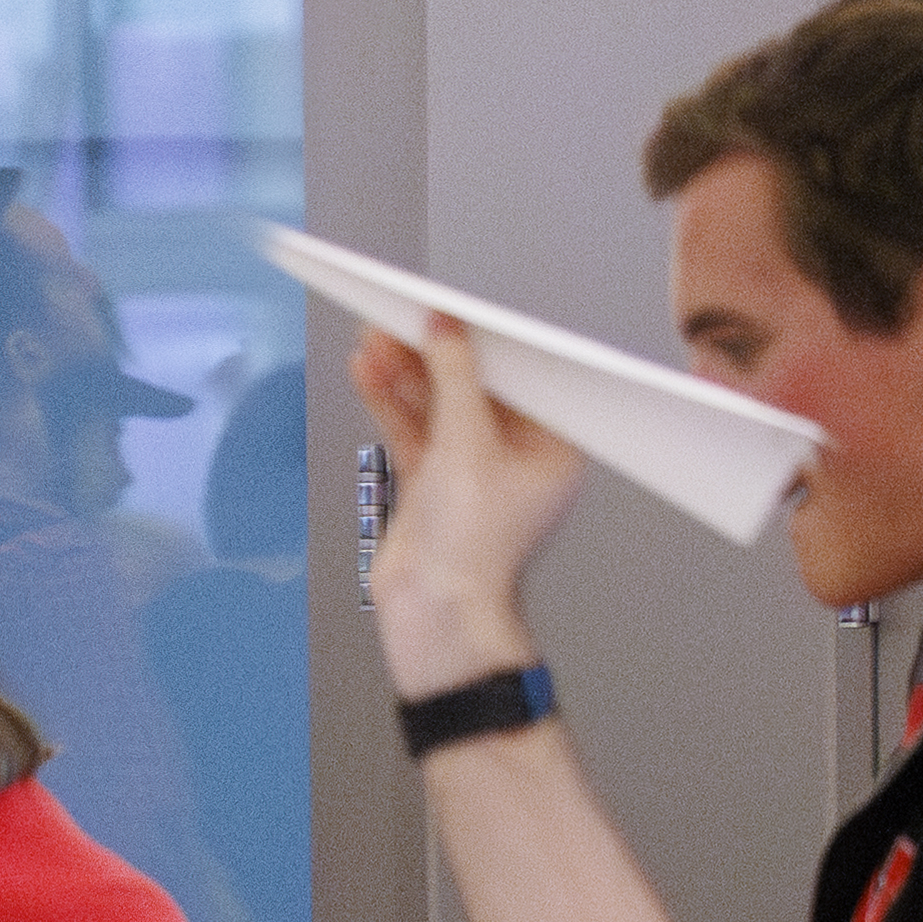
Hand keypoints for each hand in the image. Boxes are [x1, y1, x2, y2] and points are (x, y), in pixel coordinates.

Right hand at [354, 312, 597, 695]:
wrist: (434, 612)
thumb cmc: (471, 547)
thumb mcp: (467, 445)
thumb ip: (453, 379)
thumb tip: (443, 329)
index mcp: (552, 445)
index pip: (523, 375)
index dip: (488, 339)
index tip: (456, 309)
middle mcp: (516, 454)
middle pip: (474, 386)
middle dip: (436, 353)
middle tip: (405, 315)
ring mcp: (472, 469)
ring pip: (438, 405)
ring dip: (405, 374)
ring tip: (375, 336)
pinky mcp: (434, 482)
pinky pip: (414, 430)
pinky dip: (391, 403)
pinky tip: (370, 373)